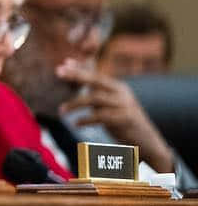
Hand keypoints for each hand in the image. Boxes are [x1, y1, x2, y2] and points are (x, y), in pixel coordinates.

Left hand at [57, 59, 173, 172]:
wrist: (146, 141)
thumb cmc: (122, 121)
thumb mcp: (109, 105)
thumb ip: (96, 93)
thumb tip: (77, 81)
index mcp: (118, 87)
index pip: (96, 74)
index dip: (80, 68)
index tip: (63, 64)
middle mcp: (122, 93)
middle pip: (96, 80)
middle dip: (76, 75)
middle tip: (58, 73)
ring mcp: (125, 105)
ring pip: (95, 98)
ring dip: (75, 104)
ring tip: (61, 110)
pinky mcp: (126, 119)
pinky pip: (101, 116)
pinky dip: (86, 119)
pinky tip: (76, 123)